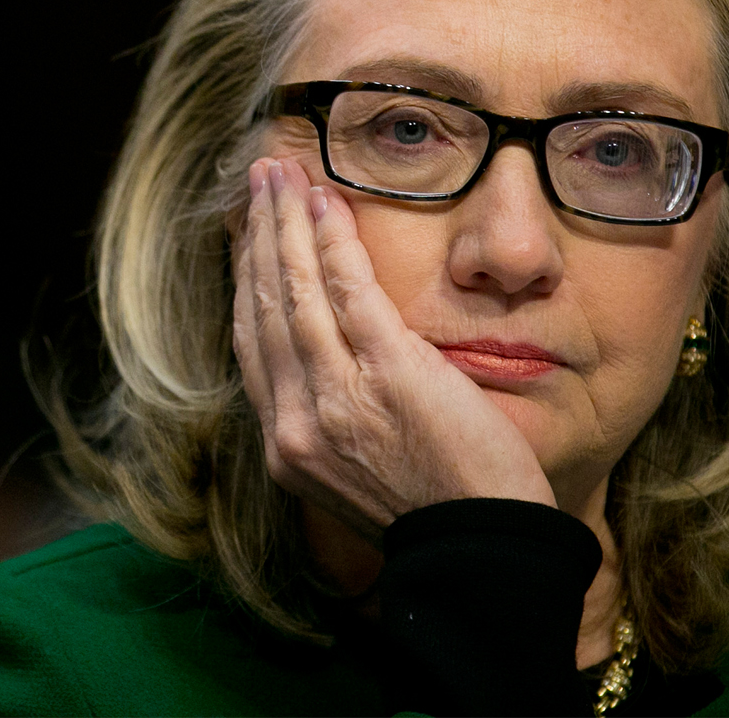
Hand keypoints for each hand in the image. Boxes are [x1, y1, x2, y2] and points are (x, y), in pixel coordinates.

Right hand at [232, 158, 555, 539]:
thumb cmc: (438, 515)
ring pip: (294, 291)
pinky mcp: (387, 372)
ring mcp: (336, 396)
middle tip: (256, 181)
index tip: (247, 236)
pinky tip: (325, 203)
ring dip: (285, 223)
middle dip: (258, 237)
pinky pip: (348, 292)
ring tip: (280, 174)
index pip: (252, 345)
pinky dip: (332, 242)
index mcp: (287, 446)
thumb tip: (325, 374)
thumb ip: (331, 424)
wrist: (481, 554)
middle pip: (264, 308)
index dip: (247, 281)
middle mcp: (296, 420)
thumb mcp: (358, 477)